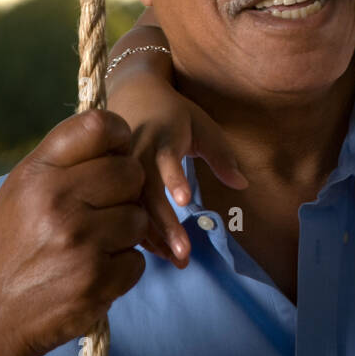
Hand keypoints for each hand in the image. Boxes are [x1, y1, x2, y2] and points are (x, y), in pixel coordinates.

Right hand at [0, 110, 148, 355]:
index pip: (98, 126)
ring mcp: (79, 243)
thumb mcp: (23, 190)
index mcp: (37, 174)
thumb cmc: (14, 245)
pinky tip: (92, 273)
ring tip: (92, 245)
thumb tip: (118, 133)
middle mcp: (57, 203)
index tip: (119, 150)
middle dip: (125, 192)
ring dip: (124, 234)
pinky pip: (137, 261)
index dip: (119, 135)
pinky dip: (121, 270)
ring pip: (139, 219)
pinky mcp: (97, 281)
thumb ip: (65, 159)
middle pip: (131, 173)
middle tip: (101, 210)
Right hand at [111, 78, 247, 266]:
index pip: (167, 159)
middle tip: (184, 253)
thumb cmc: (174, 115)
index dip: (174, 178)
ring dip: (154, 236)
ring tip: (178, 260)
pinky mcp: (111, 183)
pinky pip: (123, 212)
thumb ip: (221, 155)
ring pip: (133, 208)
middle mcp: (137, 155)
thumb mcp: (201, 125)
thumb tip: (243, 184)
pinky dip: (141, 233)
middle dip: (164, 223)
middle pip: (147, 193)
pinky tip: (160, 253)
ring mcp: (121, 171)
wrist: (132, 95)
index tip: (184, 200)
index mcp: (162, 137)